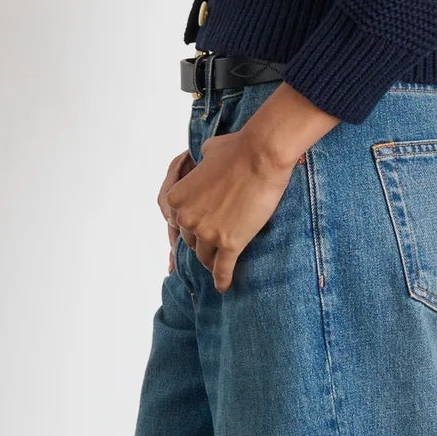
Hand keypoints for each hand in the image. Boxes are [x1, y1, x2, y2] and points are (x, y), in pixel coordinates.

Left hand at [162, 129, 298, 292]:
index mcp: (177, 198)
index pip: (175, 222)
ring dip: (211, 261)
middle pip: (190, 240)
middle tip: (213, 243)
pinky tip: (223, 286)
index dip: (186, 229)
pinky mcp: (230, 242)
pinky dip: (222, 280)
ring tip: (218, 265)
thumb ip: (199, 166)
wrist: (261, 155)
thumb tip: (203, 162)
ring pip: (205, 257)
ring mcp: (207, 232)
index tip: (191, 237)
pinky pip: (223, 269)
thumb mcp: (206, 153)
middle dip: (201, 241)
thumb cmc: (236, 149)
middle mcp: (187, 218)